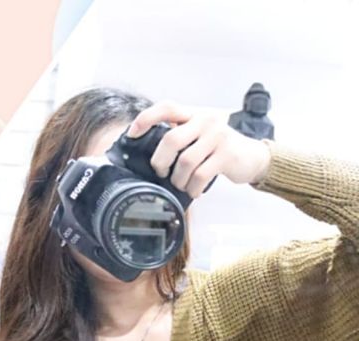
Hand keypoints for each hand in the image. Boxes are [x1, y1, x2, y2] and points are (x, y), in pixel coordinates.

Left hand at [126, 101, 271, 197]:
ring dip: (178, 180)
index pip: (166, 107)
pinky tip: (194, 190)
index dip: (146, 119)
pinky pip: (200, 176)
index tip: (132, 134)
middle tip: (162, 172)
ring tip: (182, 184)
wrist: (251, 156)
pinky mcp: (226, 154)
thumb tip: (144, 154)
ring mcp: (217, 136)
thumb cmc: (216, 149)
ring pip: (184, 162)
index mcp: (193, 114)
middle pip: (171, 140)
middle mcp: (205, 120)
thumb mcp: (198, 136)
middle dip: (160, 162)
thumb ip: (178, 137)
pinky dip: (192, 188)